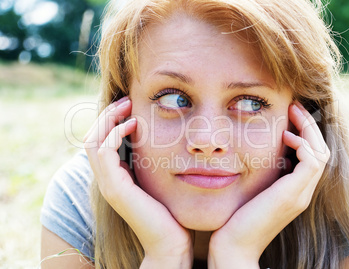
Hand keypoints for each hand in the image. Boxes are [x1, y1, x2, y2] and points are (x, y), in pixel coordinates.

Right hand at [84, 97, 192, 267]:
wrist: (170, 242)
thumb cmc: (170, 212)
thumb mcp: (160, 180)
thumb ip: (153, 163)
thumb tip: (163, 141)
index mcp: (117, 176)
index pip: (102, 141)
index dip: (112, 120)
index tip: (131, 106)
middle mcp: (107, 179)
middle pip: (93, 137)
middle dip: (108, 115)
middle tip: (127, 100)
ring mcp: (108, 184)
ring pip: (93, 141)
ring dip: (109, 119)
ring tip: (128, 107)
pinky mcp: (114, 188)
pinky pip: (104, 152)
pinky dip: (115, 133)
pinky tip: (134, 125)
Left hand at [208, 102, 329, 267]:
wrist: (234, 246)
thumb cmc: (236, 218)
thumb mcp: (252, 190)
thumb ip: (260, 174)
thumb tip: (253, 151)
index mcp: (294, 190)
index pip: (312, 156)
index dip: (305, 133)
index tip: (289, 114)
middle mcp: (302, 192)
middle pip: (321, 151)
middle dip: (309, 125)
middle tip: (294, 105)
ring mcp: (300, 194)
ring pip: (321, 153)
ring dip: (308, 129)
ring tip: (292, 112)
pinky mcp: (293, 195)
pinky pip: (312, 162)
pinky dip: (303, 144)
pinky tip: (285, 136)